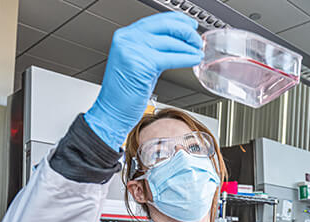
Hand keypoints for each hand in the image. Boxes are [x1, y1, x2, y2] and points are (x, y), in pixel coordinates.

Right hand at [85, 12, 203, 150]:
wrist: (112, 113)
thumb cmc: (123, 95)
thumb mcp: (138, 65)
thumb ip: (153, 53)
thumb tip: (176, 47)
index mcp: (125, 36)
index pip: (156, 21)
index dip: (177, 21)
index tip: (189, 26)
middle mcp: (127, 39)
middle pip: (164, 26)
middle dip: (186, 32)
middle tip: (197, 40)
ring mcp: (133, 50)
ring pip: (169, 42)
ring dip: (189, 46)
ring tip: (198, 52)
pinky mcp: (142, 64)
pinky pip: (170, 58)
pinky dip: (186, 58)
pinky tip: (194, 59)